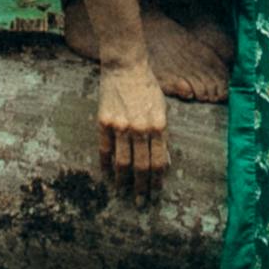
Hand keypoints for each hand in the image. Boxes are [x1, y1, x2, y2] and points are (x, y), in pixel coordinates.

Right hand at [94, 58, 170, 190]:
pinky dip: (105, 165)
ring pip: (122, 163)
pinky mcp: (104, 122)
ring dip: (123, 182)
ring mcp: (121, 126)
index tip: (155, 194)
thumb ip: (163, 135)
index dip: (157, 182)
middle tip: (141, 203)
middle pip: (142, 167)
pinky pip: (104, 150)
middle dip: (142, 188)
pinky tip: (106, 175)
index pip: (159, 162)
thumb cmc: (147, 88)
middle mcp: (141, 129)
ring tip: (123, 193)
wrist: (125, 66)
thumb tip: (164, 163)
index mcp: (159, 126)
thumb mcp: (162, 110)